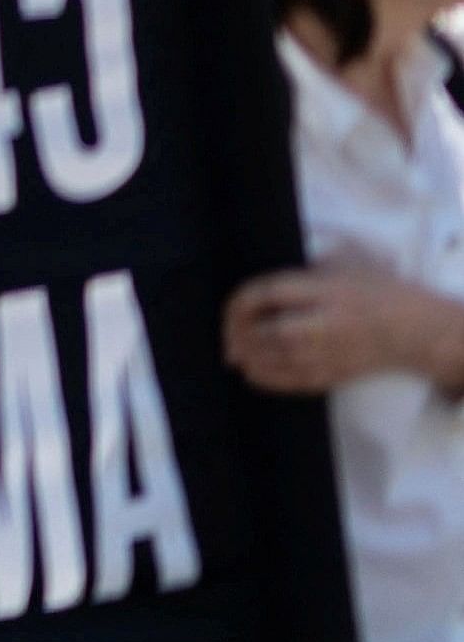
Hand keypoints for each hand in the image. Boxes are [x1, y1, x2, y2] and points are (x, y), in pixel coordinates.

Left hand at [225, 254, 463, 393]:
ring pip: (278, 359)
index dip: (241, 301)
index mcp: (326, 290)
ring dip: (247, 357)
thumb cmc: (377, 288)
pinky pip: (294, 381)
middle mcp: (326, 323)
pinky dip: (267, 379)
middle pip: (270, 331)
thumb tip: (267, 270)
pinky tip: (250, 372)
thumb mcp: (346, 260)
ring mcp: (331, 352)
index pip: (270, 293)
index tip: (231, 308)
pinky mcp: (336, 374)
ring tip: (232, 352)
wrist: (416, 329)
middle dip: (239, 334)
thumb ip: (307, 264)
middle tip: (226, 335)